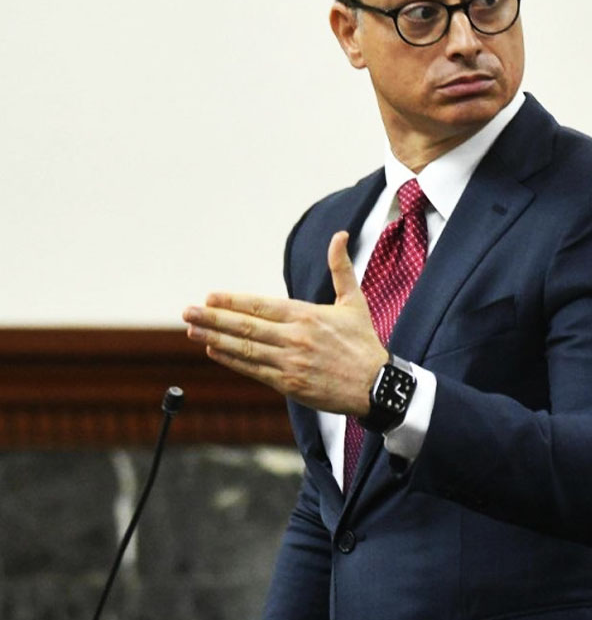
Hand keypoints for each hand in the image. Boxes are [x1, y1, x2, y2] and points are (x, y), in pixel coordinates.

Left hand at [182, 231, 387, 414]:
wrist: (375, 384)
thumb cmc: (363, 342)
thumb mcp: (354, 302)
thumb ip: (341, 268)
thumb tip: (340, 235)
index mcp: (307, 315)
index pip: (261, 306)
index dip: (233, 302)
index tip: (210, 297)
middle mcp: (295, 338)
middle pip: (246, 327)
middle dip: (213, 319)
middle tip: (188, 312)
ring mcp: (290, 362)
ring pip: (245, 349)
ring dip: (215, 339)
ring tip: (193, 330)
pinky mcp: (289, 384)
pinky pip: (254, 370)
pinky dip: (232, 360)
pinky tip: (215, 351)